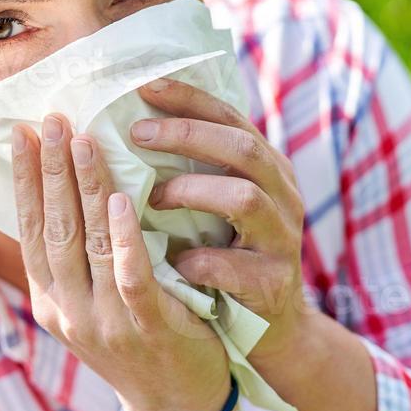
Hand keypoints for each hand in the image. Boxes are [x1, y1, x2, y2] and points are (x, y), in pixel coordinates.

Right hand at [11, 114, 231, 410]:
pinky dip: (123, 237)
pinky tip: (119, 200)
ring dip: (83, 188)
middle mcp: (68, 310)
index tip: (23, 132)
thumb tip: (67, 190)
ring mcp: (104, 321)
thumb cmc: (139, 341)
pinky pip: (130, 276)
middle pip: (53, 228)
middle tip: (52, 118)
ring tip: (84, 140)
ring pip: (88, 243)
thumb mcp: (93, 304)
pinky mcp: (147, 329)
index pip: (30, 229)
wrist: (176, 408)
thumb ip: (79, 259)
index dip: (25, 180)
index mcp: (50, 299)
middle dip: (50, 170)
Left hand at [130, 77, 309, 361]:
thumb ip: (194, 165)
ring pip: (246, 199)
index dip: (190, 99)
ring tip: (152, 197)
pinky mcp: (273, 284)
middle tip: (137, 133)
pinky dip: (201, 261)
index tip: (144, 84)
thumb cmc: (227, 252)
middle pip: (243, 149)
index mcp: (268, 167)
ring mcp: (282, 239)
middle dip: (188, 135)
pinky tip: (172, 262)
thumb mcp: (219, 201)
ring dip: (192, 193)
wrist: (268, 326)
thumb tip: (128, 119)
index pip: (231, 117)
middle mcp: (283, 195)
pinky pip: (236, 267)